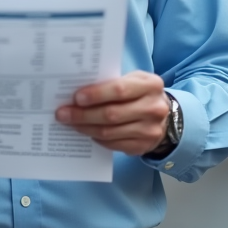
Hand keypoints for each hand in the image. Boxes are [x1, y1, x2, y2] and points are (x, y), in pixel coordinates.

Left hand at [55, 71, 169, 156]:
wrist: (165, 118)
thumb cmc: (141, 94)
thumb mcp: (134, 80)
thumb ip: (112, 82)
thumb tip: (78, 91)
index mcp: (151, 85)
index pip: (119, 90)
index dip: (96, 94)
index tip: (76, 97)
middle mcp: (153, 108)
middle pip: (111, 114)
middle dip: (83, 114)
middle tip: (63, 113)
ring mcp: (150, 130)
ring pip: (109, 132)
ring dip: (85, 128)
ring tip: (69, 123)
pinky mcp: (143, 146)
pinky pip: (113, 144)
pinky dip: (96, 138)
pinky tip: (86, 131)